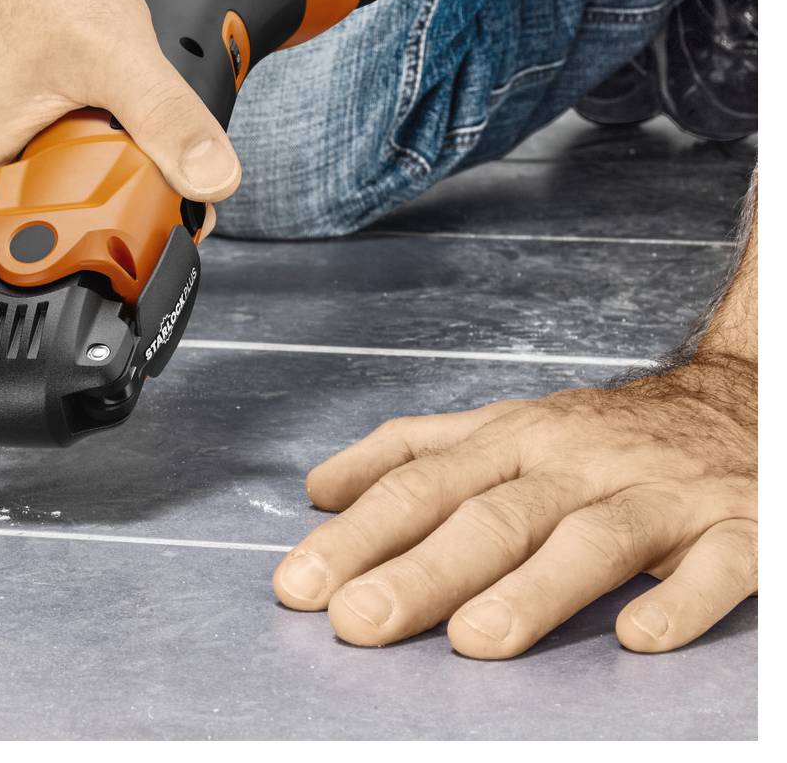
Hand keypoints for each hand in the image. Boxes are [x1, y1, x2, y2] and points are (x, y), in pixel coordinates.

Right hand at [0, 0, 237, 249]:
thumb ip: (168, 120)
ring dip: (97, 188)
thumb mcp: (111, 53)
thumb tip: (212, 178)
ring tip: (124, 144)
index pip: (25, 272)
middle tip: (152, 187)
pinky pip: (41, 173)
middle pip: (40, 246)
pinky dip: (82, 159)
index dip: (96, 263)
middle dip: (106, 224)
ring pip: (45, 208)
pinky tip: (102, 125)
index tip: (146, 237)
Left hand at [273, 357, 756, 656]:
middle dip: (418, 571)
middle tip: (357, 621)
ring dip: (532, 589)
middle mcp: (574, 463)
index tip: (299, 585)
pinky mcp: (738, 527)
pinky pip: (714, 565)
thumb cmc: (600, 434)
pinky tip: (637, 637)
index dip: (357, 535)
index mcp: (511, 441)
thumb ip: (410, 453)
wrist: (744, 401)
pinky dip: (680, 600)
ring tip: (474, 640)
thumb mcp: (501, 427)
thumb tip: (317, 490)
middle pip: (490, 517)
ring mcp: (657, 494)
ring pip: (590, 539)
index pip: (419, 486)